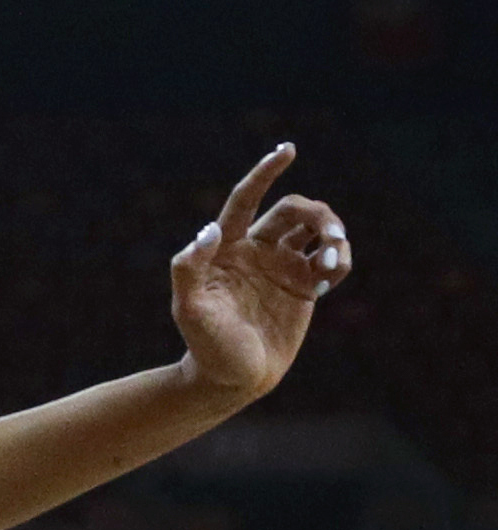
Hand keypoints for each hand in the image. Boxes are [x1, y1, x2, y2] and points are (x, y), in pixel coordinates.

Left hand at [170, 143, 352, 399]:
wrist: (232, 379)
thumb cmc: (205, 345)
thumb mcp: (189, 309)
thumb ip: (189, 268)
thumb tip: (209, 229)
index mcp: (226, 248)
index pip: (245, 200)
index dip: (264, 173)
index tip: (288, 149)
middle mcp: (255, 250)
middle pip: (293, 211)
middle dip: (317, 216)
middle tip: (330, 237)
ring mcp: (281, 266)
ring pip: (316, 230)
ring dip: (333, 235)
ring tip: (330, 263)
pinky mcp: (303, 285)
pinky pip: (331, 259)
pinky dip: (339, 260)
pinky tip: (329, 279)